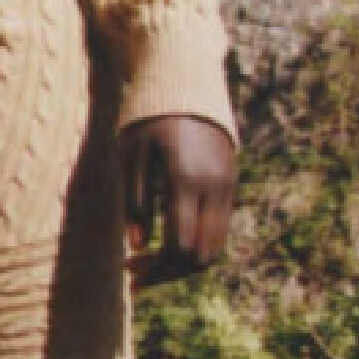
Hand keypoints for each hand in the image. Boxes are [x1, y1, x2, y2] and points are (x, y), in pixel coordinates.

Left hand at [121, 111, 236, 286]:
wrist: (187, 84)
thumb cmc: (147, 119)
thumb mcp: (130, 155)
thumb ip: (133, 200)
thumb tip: (137, 245)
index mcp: (185, 179)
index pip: (180, 245)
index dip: (155, 267)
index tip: (129, 271)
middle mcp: (214, 187)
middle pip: (201, 255)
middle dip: (169, 272)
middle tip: (135, 274)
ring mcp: (227, 187)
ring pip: (215, 247)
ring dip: (183, 263)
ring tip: (147, 262)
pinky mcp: (230, 184)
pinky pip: (218, 230)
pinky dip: (195, 245)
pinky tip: (165, 243)